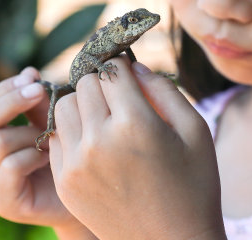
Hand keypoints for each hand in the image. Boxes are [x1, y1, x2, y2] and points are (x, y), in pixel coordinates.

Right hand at [0, 67, 95, 239]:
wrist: (83, 196)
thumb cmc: (65, 155)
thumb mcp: (49, 122)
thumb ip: (38, 102)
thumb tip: (29, 73)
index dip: (4, 89)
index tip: (32, 77)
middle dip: (11, 102)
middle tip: (39, 90)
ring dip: (29, 133)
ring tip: (52, 138)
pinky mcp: (3, 203)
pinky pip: (10, 167)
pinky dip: (33, 155)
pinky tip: (51, 156)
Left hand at [49, 57, 225, 239]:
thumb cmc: (194, 185)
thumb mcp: (196, 131)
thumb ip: (165, 91)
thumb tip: (135, 67)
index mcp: (136, 124)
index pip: (112, 70)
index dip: (123, 66)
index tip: (129, 73)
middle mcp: (99, 140)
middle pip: (84, 84)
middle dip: (102, 83)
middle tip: (120, 96)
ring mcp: (77, 164)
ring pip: (64, 106)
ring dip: (82, 104)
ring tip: (104, 117)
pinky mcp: (66, 182)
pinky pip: (56, 137)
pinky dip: (72, 131)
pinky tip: (94, 142)